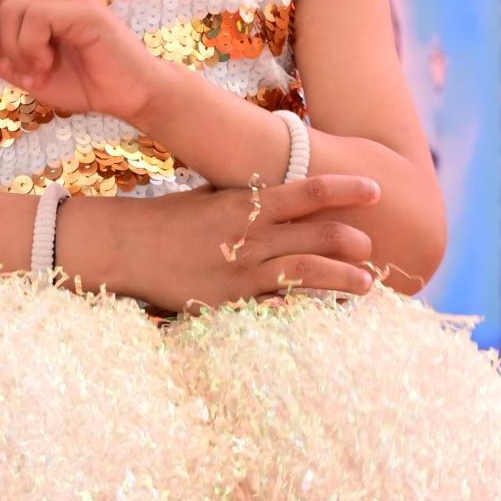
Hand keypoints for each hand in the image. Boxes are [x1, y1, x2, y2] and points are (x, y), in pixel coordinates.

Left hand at [0, 0, 156, 124]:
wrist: (129, 95)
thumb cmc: (82, 80)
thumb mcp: (22, 72)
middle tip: (14, 66)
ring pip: (8, 7)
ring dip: (12, 49)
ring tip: (35, 69)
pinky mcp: (82, 10)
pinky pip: (35, 17)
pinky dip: (30, 48)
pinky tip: (47, 64)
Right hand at [61, 175, 380, 312]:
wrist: (124, 247)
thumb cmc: (169, 219)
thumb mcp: (212, 196)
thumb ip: (250, 194)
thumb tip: (283, 186)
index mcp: (248, 203)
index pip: (311, 190)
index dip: (348, 190)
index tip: (376, 190)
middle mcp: (252, 236)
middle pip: (320, 236)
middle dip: (352, 242)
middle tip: (371, 247)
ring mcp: (243, 271)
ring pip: (307, 274)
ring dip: (343, 279)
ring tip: (366, 285)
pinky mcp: (229, 302)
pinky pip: (276, 307)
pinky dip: (302, 310)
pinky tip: (323, 315)